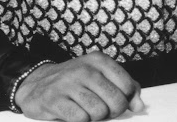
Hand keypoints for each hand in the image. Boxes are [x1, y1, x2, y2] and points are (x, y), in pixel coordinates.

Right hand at [14, 52, 143, 120]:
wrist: (36, 83)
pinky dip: (80, 120)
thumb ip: (125, 88)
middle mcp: (85, 69)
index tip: (114, 101)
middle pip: (115, 101)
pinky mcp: (54, 100)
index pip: (127, 86)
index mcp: (99, 60)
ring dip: (95, 117)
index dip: (125, 100)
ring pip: (99, 112)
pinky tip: (74, 113)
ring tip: (86, 110)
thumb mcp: (101, 76)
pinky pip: (80, 118)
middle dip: (111, 112)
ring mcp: (68, 83)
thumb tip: (140, 106)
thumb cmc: (75, 81)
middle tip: (102, 111)